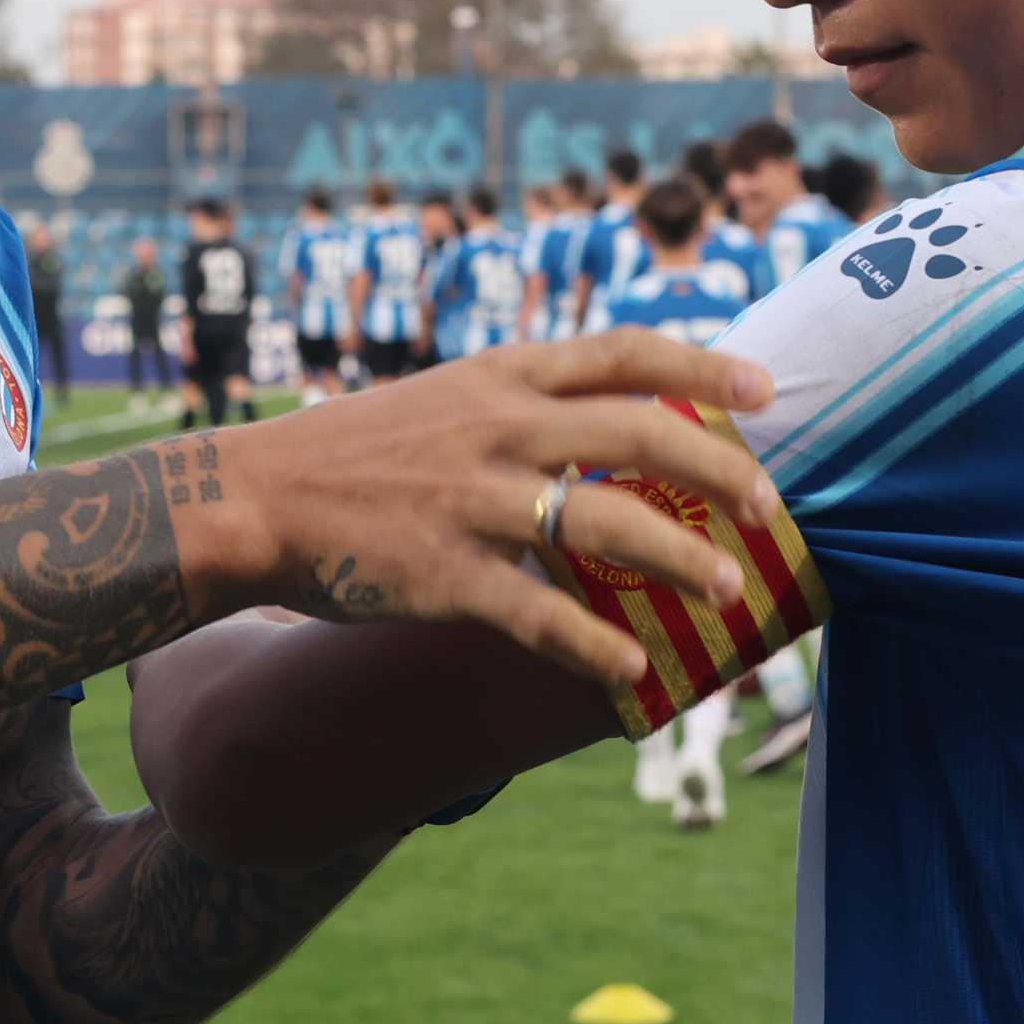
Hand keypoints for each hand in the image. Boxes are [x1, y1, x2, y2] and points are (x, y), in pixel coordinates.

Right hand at [199, 330, 776, 685]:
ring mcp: (473, 501)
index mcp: (501, 374)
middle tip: (769, 508)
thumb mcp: (445, 398)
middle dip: (718, 470)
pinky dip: (593, 647)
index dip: (702, 366)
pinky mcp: (446, 575)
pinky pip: (539, 615)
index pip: (622, 351)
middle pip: (638, 432)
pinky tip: (633, 672)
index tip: (765, 391)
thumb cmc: (354, 451)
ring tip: (729, 590)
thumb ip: (522, 404)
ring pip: (606, 523)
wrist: (254, 498)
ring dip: (681, 558)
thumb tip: (612, 418)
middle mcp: (498, 427)